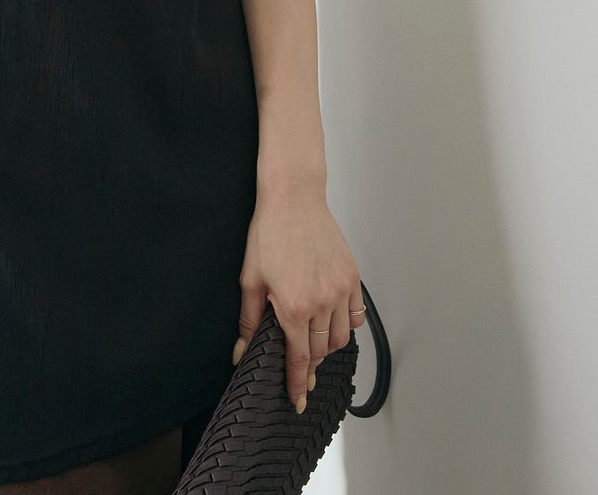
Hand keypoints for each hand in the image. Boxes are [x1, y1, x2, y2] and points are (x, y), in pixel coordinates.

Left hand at [234, 185, 364, 412]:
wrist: (293, 198)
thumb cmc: (269, 232)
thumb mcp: (251, 278)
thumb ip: (249, 320)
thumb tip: (241, 352)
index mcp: (293, 307)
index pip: (298, 358)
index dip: (297, 383)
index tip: (298, 400)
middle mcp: (321, 303)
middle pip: (320, 352)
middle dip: (310, 367)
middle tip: (302, 375)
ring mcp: (341, 290)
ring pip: (340, 337)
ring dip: (328, 348)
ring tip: (314, 347)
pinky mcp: (352, 277)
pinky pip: (356, 315)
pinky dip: (347, 326)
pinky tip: (334, 325)